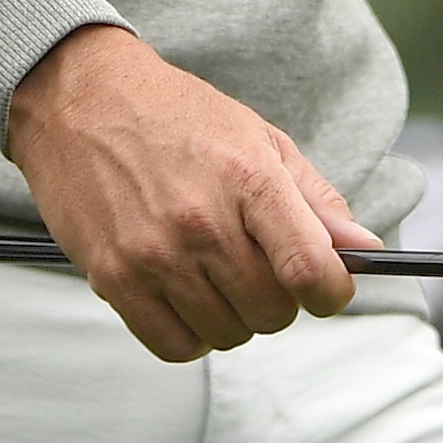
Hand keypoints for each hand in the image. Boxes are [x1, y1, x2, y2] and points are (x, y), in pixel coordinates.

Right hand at [3, 25, 372, 361]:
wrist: (79, 96)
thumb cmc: (175, 115)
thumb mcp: (258, 137)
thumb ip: (316, 200)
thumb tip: (364, 250)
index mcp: (248, 179)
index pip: (311, 271)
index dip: (332, 293)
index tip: (327, 288)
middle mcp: (201, 222)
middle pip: (272, 312)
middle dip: (279, 299)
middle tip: (258, 265)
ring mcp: (153, 255)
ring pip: (228, 334)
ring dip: (234, 315)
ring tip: (215, 273)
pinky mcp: (112, 278)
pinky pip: (174, 346)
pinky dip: (191, 333)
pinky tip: (186, 296)